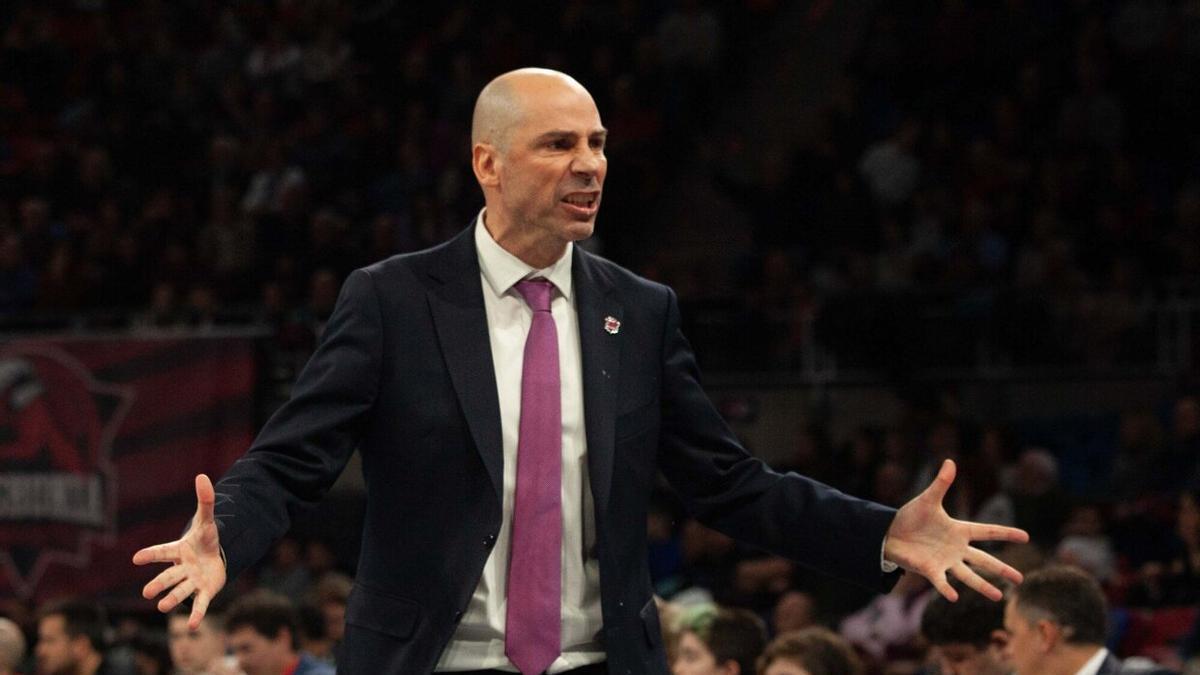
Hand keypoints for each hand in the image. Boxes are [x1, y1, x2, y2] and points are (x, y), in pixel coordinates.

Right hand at [132, 474, 226, 628]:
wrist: (215, 560)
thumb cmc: (205, 541)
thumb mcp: (207, 521)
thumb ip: (205, 501)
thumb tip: (202, 476)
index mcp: (180, 551)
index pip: (163, 552)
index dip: (151, 555)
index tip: (136, 559)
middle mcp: (183, 568)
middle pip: (169, 576)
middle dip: (159, 583)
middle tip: (148, 592)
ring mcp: (192, 582)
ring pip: (180, 590)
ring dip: (171, 598)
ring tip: (162, 607)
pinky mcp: (204, 593)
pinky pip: (199, 604)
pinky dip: (195, 615)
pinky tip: (192, 627)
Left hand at [884, 459, 1028, 601]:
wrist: (889, 533)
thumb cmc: (911, 517)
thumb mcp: (927, 500)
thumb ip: (941, 483)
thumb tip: (950, 461)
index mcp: (959, 530)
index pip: (987, 532)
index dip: (1005, 533)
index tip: (1026, 536)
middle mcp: (956, 549)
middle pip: (984, 560)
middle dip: (1002, 569)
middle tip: (1021, 580)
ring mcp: (944, 561)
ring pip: (968, 576)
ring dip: (982, 586)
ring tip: (999, 597)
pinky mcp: (929, 570)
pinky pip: (940, 581)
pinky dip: (946, 588)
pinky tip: (953, 597)